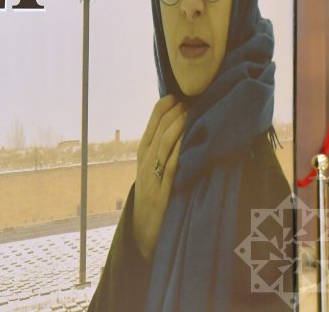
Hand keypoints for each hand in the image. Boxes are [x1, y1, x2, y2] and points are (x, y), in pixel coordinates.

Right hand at [132, 95, 185, 260]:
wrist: (144, 231)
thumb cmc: (152, 198)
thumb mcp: (151, 171)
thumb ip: (160, 151)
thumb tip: (176, 127)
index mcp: (141, 156)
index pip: (150, 126)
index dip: (161, 109)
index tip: (175, 96)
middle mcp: (144, 164)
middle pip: (156, 132)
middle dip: (171, 114)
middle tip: (186, 100)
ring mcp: (152, 178)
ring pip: (162, 147)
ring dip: (175, 128)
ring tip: (187, 112)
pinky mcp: (163, 193)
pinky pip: (170, 168)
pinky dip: (177, 152)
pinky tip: (185, 141)